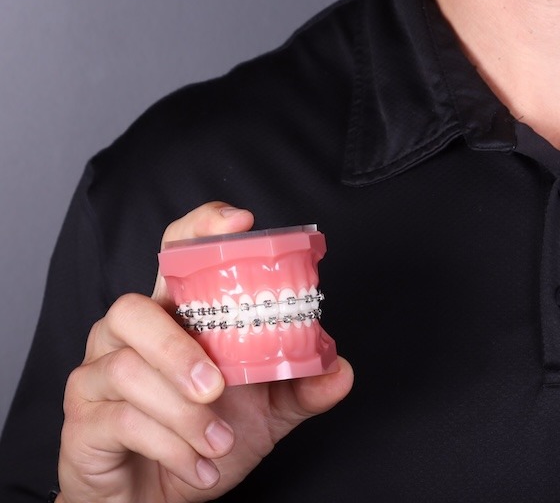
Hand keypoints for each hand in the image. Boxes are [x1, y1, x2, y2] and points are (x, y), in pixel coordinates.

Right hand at [57, 203, 353, 502]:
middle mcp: (127, 335)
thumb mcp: (266, 414)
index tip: (241, 221)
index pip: (177, 252)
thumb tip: (341, 370)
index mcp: (175, 317)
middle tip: (218, 388)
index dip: (203, 228)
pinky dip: (170, 447)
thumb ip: (302, 387)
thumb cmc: (203, 440)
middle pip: (134, 308)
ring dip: (183, 414)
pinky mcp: (82, 422)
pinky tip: (198, 467)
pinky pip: (121, 420)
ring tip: (220, 443)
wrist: (155, 501)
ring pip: (129, 370)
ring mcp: (97, 375)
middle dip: (179, 349)